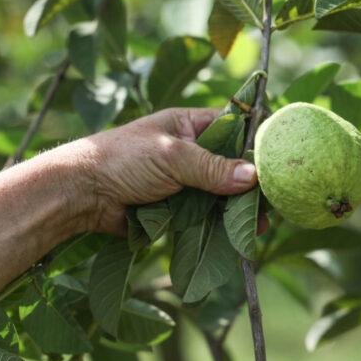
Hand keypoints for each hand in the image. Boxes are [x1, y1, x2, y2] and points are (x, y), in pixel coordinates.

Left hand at [69, 108, 257, 233]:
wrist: (80, 194)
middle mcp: (191, 151)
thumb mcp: (172, 156)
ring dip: (239, 209)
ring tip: (259, 225)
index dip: (256, 142)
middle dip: (251, 184)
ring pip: (222, 194)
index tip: (279, 161)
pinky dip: (221, 224)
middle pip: (233, 166)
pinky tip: (238, 235)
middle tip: (272, 203)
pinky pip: (206, 215)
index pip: (234, 127)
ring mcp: (185, 181)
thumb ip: (212, 167)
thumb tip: (253, 177)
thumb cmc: (122, 160)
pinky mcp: (177, 207)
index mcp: (189, 125)